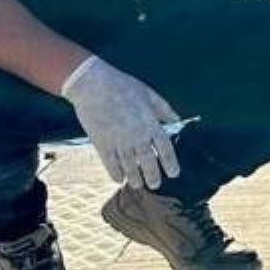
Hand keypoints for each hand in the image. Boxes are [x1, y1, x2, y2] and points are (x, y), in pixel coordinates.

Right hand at [60, 56, 180, 189]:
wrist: (93, 84)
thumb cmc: (122, 85)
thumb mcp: (148, 93)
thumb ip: (164, 109)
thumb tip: (177, 120)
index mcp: (150, 123)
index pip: (165, 148)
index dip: (170, 163)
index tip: (173, 173)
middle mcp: (137, 136)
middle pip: (148, 161)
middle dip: (153, 176)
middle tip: (155, 184)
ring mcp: (119, 141)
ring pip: (130, 166)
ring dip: (135, 178)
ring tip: (138, 185)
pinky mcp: (101, 143)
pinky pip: (110, 163)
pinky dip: (115, 173)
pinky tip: (119, 180)